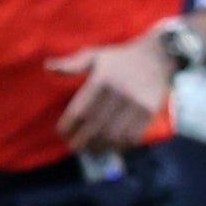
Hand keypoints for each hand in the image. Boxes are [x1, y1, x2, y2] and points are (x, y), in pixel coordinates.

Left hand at [48, 37, 171, 152]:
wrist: (158, 56)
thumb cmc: (121, 58)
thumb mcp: (95, 56)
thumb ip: (72, 65)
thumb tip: (48, 67)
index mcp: (101, 80)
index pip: (79, 111)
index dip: (68, 126)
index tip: (62, 132)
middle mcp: (117, 93)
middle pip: (94, 127)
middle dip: (81, 141)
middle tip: (73, 147)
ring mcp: (135, 104)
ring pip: (112, 135)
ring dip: (99, 146)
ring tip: (90, 149)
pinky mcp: (148, 112)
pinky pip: (132, 136)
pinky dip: (119, 146)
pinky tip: (110, 147)